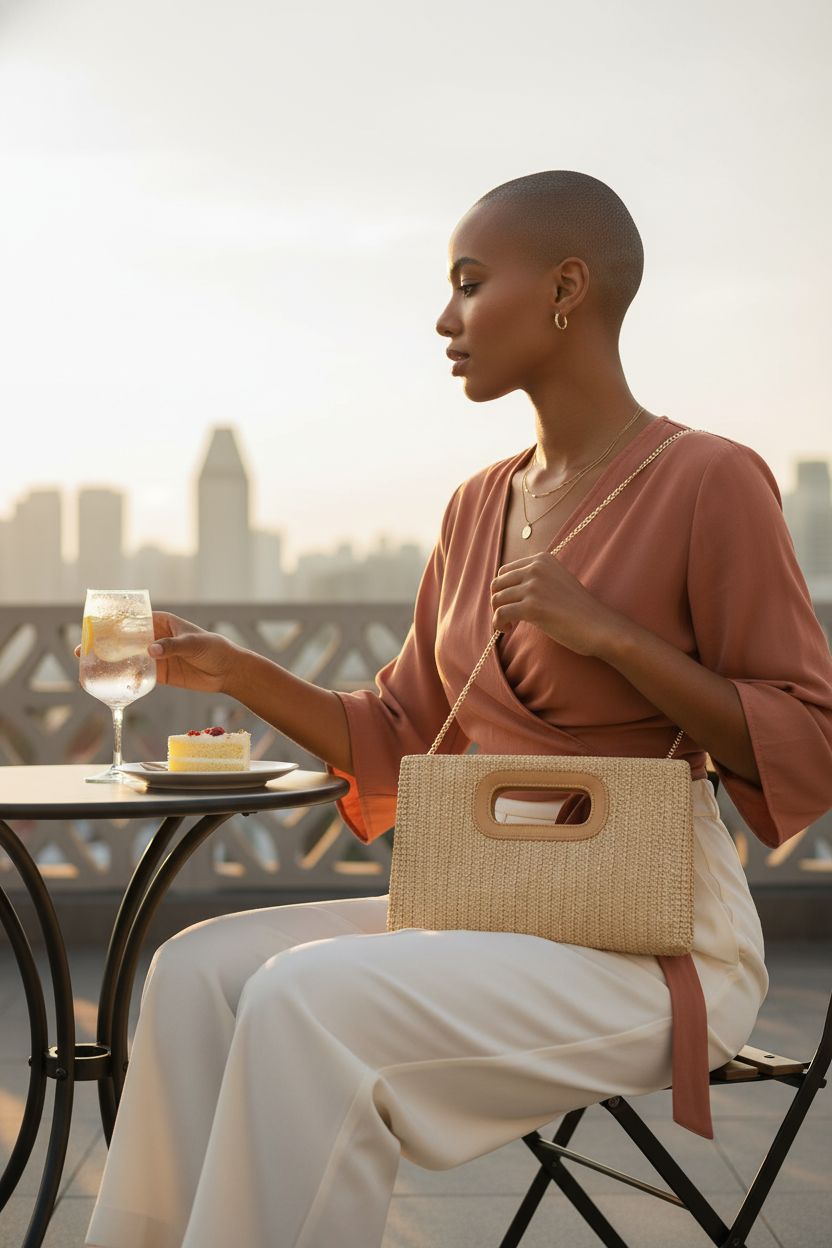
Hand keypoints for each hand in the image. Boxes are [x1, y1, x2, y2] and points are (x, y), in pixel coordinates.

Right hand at [76, 612, 237, 692]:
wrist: (228, 671)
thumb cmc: (213, 648)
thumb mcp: (193, 643)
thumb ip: (172, 646)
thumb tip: (150, 651)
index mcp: (162, 621)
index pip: (133, 619)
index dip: (112, 623)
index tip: (93, 628)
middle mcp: (154, 637)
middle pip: (124, 639)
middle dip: (104, 644)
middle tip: (83, 650)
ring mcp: (155, 656)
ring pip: (128, 657)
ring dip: (110, 662)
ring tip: (88, 667)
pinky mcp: (159, 673)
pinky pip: (138, 675)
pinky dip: (125, 678)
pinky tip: (110, 683)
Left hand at [491, 553, 622, 657]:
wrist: (599, 626)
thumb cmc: (578, 610)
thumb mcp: (556, 582)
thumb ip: (535, 579)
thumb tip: (504, 589)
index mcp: (542, 559)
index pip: (505, 571)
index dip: (504, 590)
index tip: (513, 604)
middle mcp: (536, 568)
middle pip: (497, 583)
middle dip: (498, 602)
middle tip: (509, 617)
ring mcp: (534, 587)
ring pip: (496, 599)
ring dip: (498, 615)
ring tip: (510, 625)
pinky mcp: (532, 607)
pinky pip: (500, 613)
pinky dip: (498, 624)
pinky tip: (508, 630)